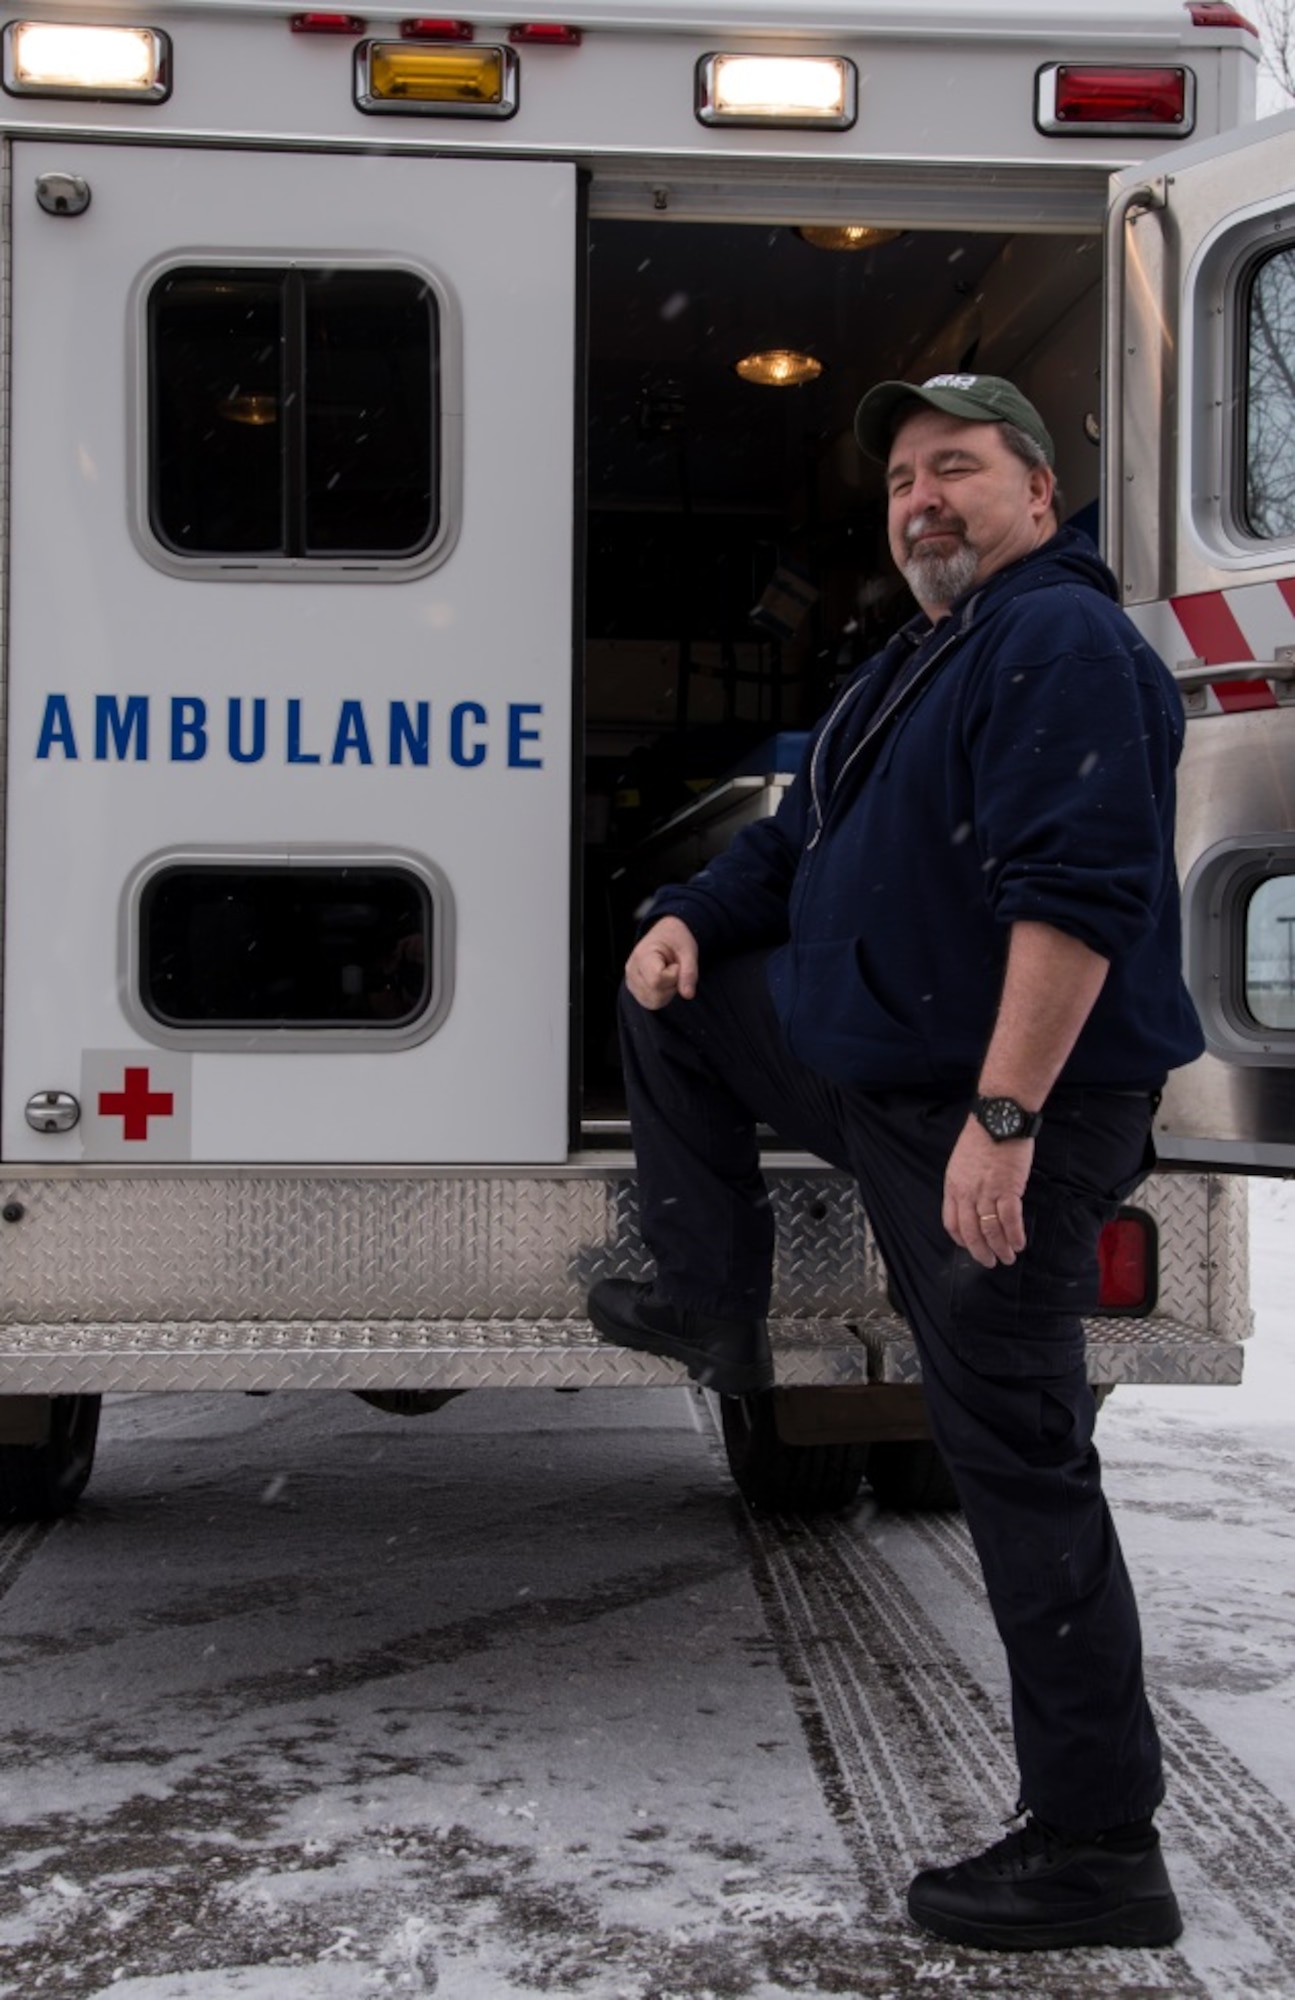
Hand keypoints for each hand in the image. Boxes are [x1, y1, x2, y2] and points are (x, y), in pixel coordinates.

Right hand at [625, 917, 699, 1009]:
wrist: (664, 933)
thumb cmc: (675, 938)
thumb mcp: (688, 950)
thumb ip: (689, 972)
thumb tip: (688, 995)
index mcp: (642, 955)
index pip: (656, 980)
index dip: (673, 976)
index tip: (676, 963)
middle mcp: (632, 970)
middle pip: (656, 994)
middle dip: (672, 985)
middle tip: (674, 968)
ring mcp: (631, 982)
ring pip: (653, 1002)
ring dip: (668, 992)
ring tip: (668, 974)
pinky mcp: (634, 989)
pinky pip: (651, 1003)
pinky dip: (662, 996)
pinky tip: (664, 981)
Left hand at [942, 1117, 1031, 1267]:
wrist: (998, 1118)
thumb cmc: (983, 1135)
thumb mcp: (962, 1161)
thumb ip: (965, 1183)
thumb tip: (973, 1202)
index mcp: (953, 1186)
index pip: (951, 1222)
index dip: (961, 1240)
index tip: (970, 1246)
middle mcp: (967, 1192)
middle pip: (970, 1232)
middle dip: (981, 1251)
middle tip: (990, 1261)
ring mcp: (987, 1192)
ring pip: (991, 1229)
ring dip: (1000, 1247)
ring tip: (1008, 1257)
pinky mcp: (1008, 1188)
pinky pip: (1010, 1219)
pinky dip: (1015, 1235)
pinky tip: (1020, 1243)